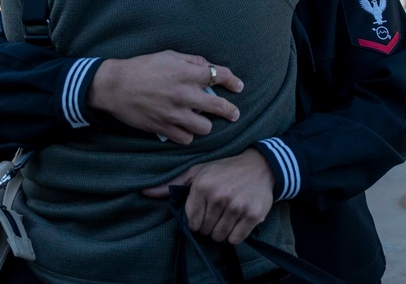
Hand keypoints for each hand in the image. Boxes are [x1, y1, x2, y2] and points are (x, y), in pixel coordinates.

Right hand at [88, 51, 242, 143]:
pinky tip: (185, 128)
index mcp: (186, 73)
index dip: (233, 81)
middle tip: (234, 114)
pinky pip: (186, 139)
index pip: (219, 76)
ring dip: (205, 124)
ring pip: (204, 128)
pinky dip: (187, 134)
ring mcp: (174, 113)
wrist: (115, 86)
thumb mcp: (169, 55)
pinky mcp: (163, 128)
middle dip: (230, 111)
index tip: (238, 86)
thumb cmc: (142, 67)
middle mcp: (184, 94)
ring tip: (202, 120)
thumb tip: (210, 67)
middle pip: (218, 107)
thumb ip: (192, 61)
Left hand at [142, 149, 273, 244]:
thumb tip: (144, 192)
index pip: (191, 222)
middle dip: (210, 225)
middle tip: (217, 212)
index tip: (205, 211)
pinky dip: (235, 234)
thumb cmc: (225, 170)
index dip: (197, 220)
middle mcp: (219, 195)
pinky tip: (237, 220)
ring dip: (222, 231)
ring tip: (227, 216)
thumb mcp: (198, 171)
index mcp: (203, 185)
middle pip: (205, 231)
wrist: (260, 166)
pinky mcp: (252, 215)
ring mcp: (237, 206)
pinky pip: (235, 239)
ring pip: (219, 237)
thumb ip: (172, 184)